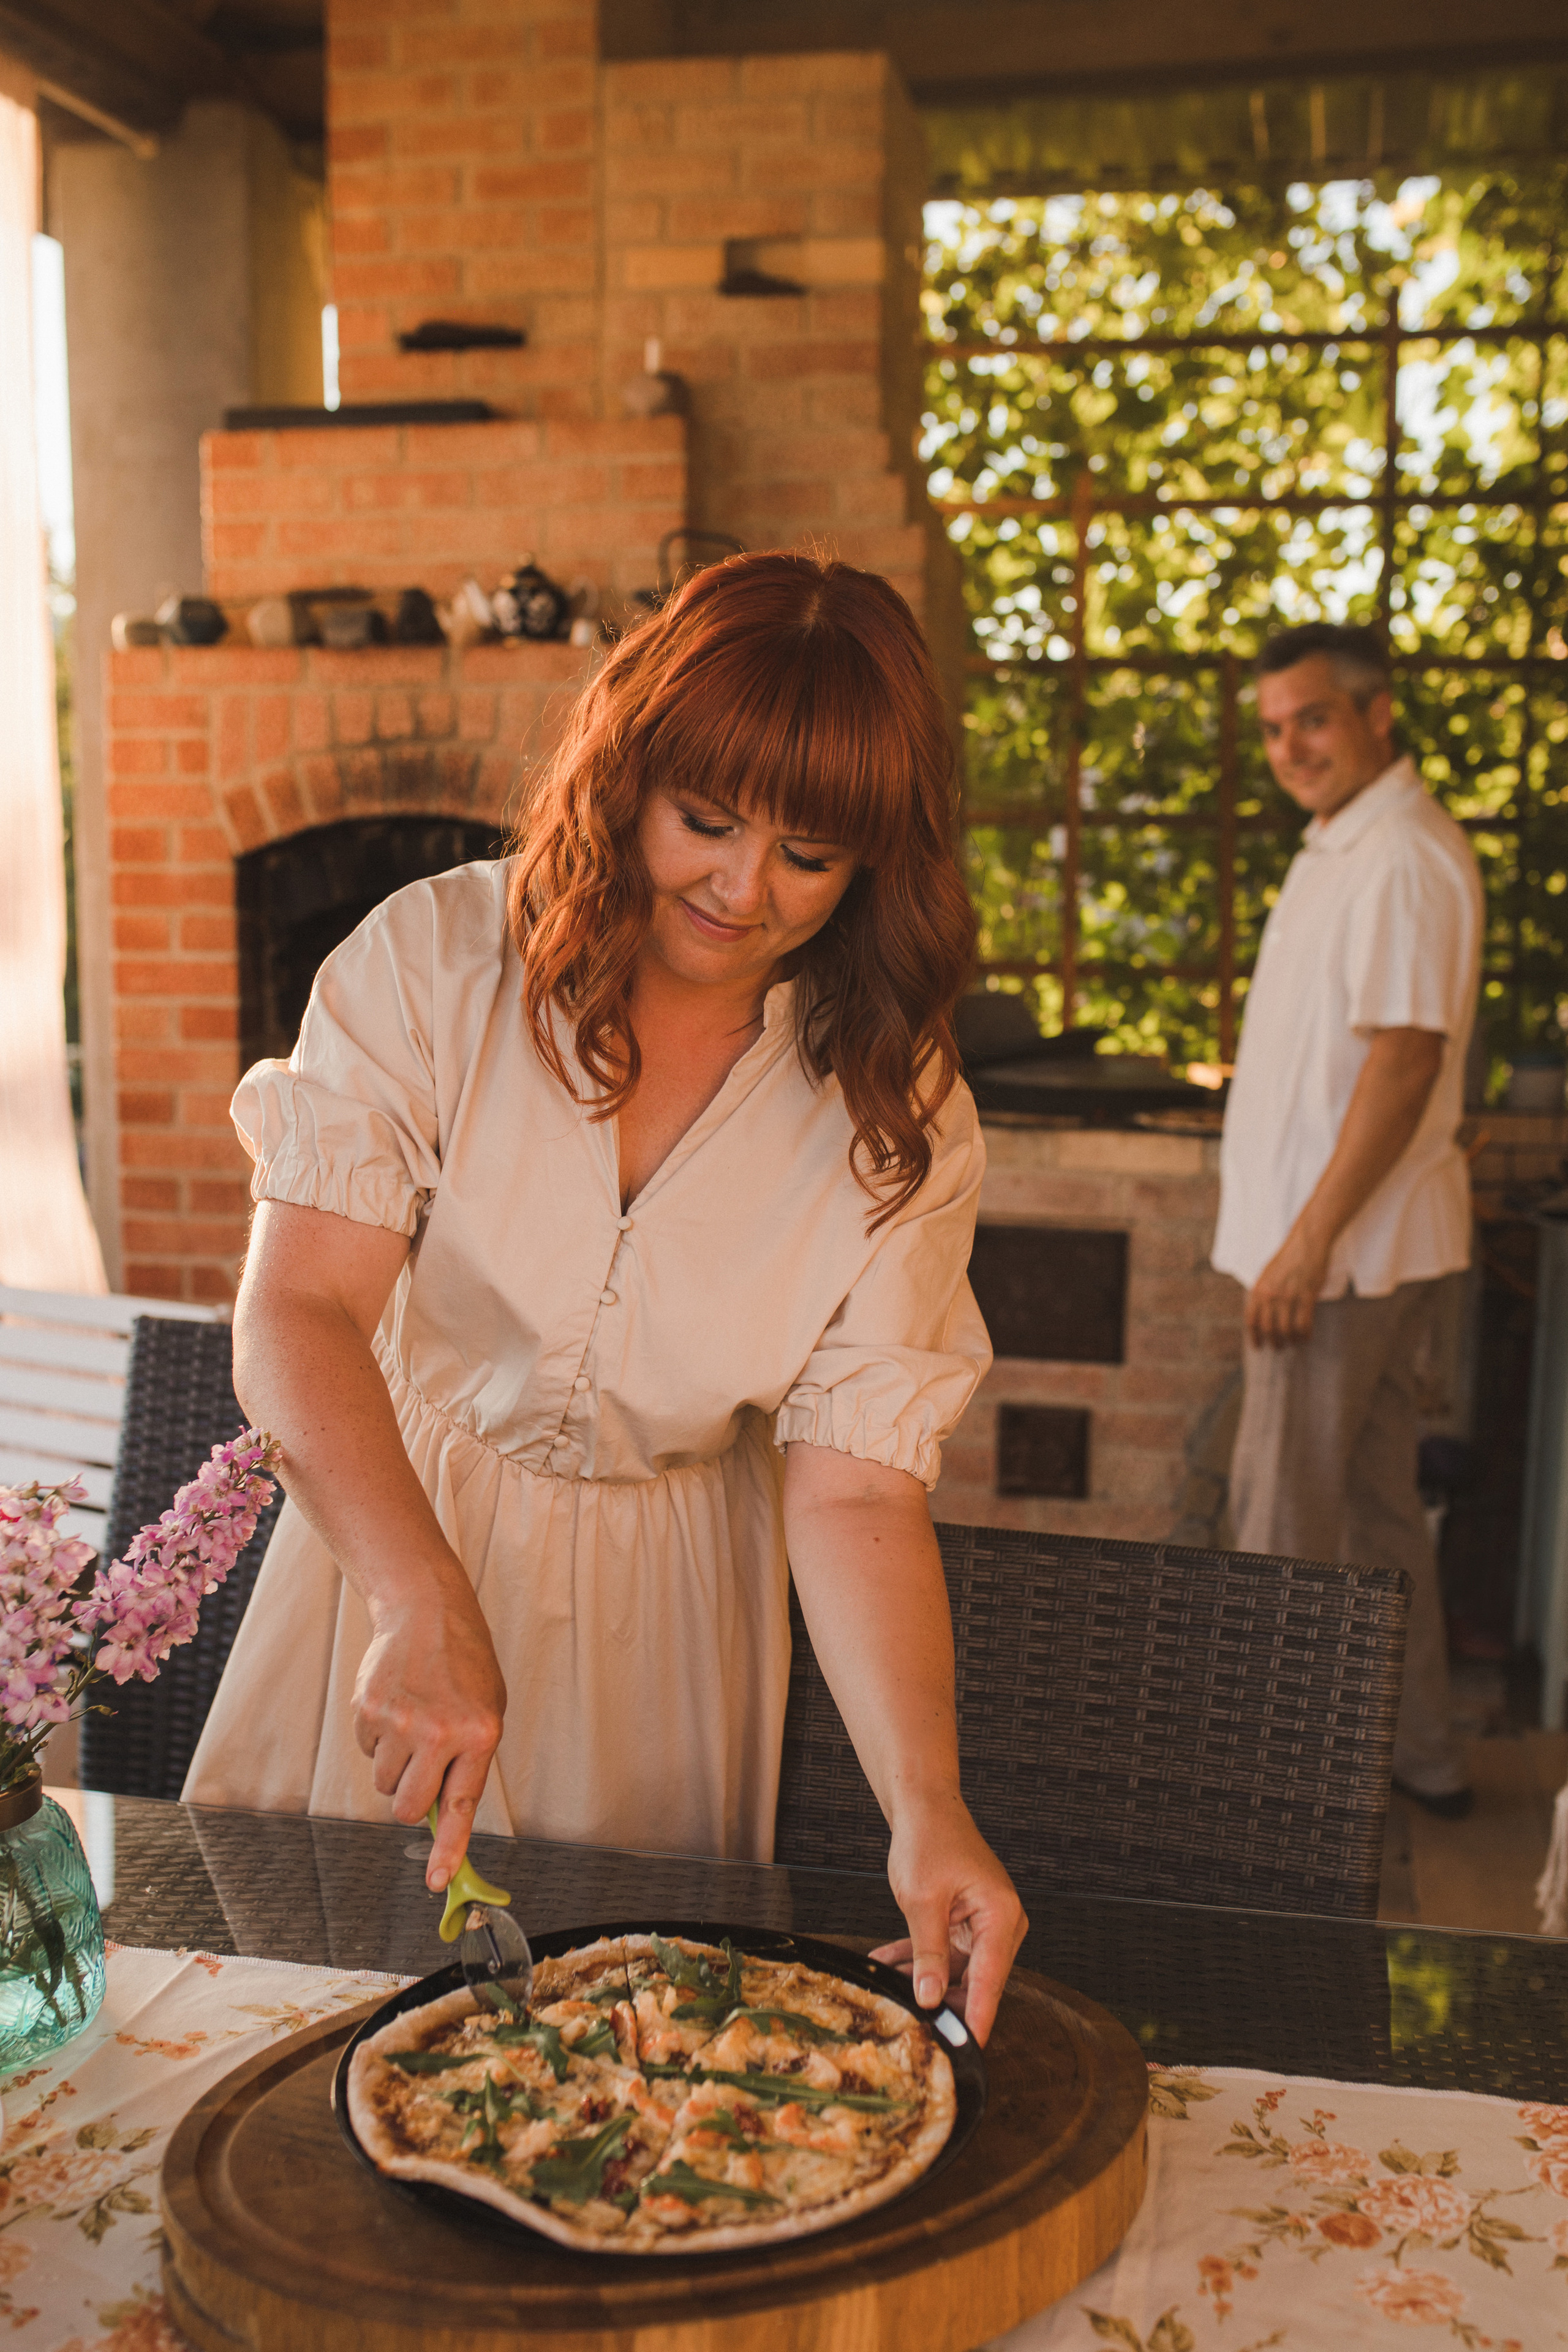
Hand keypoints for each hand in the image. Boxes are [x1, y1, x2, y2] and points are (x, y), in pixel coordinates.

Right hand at [351, 1577, 505, 1890]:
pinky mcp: (370, 1712)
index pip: (462, 1808)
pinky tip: (396, 1704)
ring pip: (386, 1783)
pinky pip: (368, 1752)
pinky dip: (378, 1738)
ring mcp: (402, 1723)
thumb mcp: (487, 1710)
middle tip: (422, 1769)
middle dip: (412, 1801)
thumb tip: (442, 1819)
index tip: (437, 1883)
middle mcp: (441, 1733)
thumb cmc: (464, 1666)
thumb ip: (469, 1763)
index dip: (448, 1851)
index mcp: (480, 1736)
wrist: (427, 1612)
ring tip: (414, 1722)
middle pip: (410, 1808)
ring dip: (396, 1765)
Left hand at [869, 1792, 1026, 2046]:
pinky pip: (946, 1955)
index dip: (976, 2018)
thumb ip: (928, 1953)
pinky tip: (887, 1966)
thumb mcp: (921, 1900)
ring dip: (922, 1980)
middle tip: (911, 2023)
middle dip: (942, 2001)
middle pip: (977, 1981)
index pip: (991, 1981)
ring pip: (958, 1972)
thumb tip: (931, 1998)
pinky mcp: (968, 1924)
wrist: (925, 1808)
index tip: (967, 2050)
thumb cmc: (928, 1840)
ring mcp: (986, 1925)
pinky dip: (919, 1961)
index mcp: (1001, 1916)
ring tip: (886, 1987)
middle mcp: (1001, 1924)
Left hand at [1245, 1218, 1329, 1348]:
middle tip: (1278, 1347)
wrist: (1306, 1244)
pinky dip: (1305, 1334)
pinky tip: (1306, 1337)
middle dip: (1273, 1342)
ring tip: (1294, 1343)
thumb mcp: (1267, 1274)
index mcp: (1258, 1289)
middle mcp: (1270, 1294)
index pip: (1251, 1320)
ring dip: (1290, 1340)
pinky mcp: (1306, 1296)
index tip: (1257, 1346)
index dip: (1254, 1336)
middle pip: (1268, 1328)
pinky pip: (1304, 1323)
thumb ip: (1262, 1293)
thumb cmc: (1287, 1258)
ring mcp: (1288, 1296)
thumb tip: (1261, 1314)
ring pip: (1286, 1329)